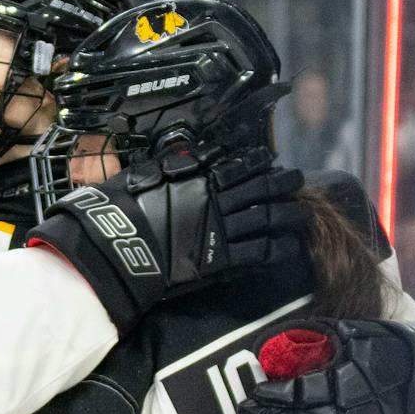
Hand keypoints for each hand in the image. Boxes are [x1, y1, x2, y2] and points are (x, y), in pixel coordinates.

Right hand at [28, 147, 306, 329]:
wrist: (114, 250)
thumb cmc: (119, 210)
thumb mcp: (141, 176)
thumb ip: (169, 165)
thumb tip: (191, 154)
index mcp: (198, 177)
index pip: (238, 163)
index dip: (257, 160)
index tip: (269, 159)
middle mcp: (217, 200)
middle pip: (262, 187)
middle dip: (283, 182)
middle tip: (295, 180)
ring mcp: (222, 229)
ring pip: (268, 217)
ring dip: (288, 214)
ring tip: (300, 214)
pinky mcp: (221, 259)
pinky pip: (258, 253)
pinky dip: (275, 249)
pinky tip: (286, 246)